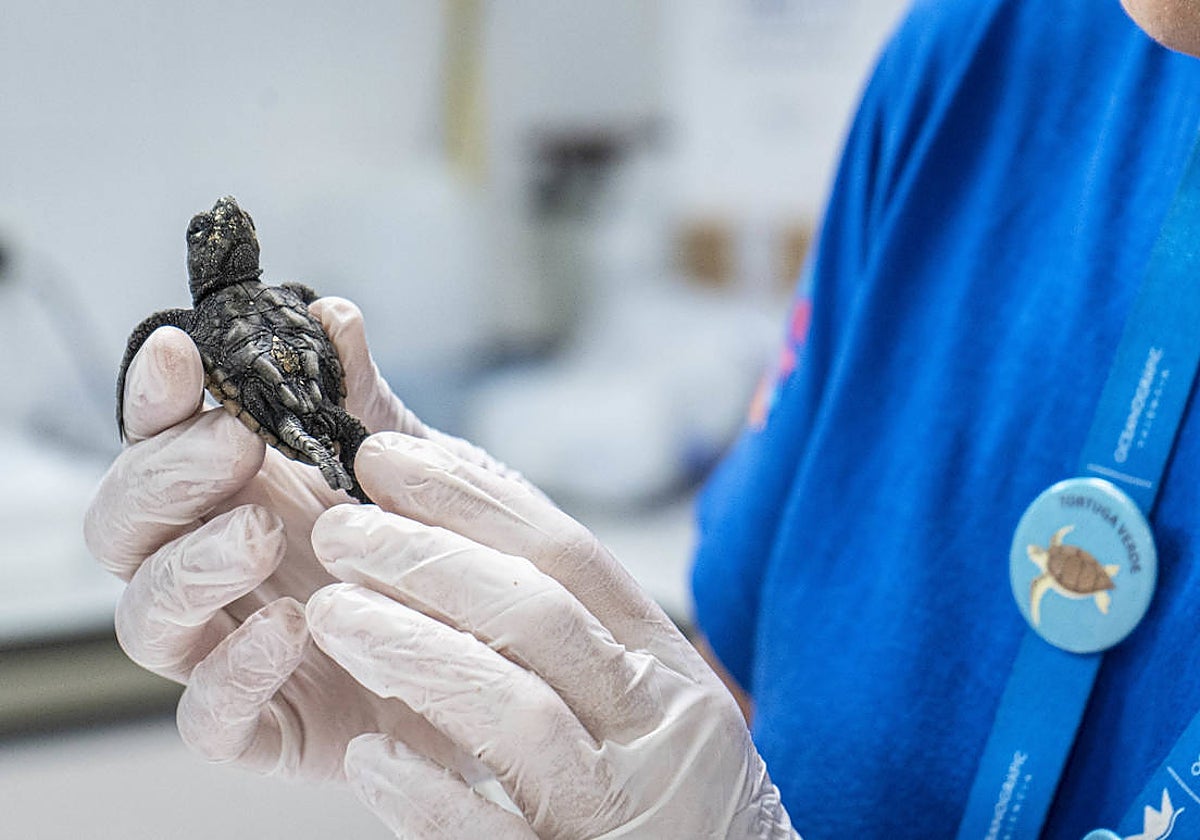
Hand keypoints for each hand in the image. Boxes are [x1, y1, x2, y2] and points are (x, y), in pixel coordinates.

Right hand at [83, 297, 509, 782]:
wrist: (496, 650)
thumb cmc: (432, 546)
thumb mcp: (410, 461)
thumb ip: (361, 398)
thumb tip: (332, 316)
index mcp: (230, 495)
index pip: (156, 444)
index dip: (153, 399)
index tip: (177, 353)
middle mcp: (209, 567)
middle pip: (122, 527)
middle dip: (165, 477)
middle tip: (234, 443)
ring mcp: (225, 648)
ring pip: (144, 618)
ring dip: (189, 566)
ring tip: (260, 531)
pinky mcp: (259, 727)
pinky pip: (207, 716)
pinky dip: (235, 672)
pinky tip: (287, 627)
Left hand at [304, 432, 799, 838]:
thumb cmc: (679, 803)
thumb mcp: (656, 702)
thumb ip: (584, 635)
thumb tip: (464, 537)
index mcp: (670, 669)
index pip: (570, 557)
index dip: (473, 500)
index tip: (390, 461)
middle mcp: (661, 728)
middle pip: (538, 617)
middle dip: (427, 559)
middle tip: (338, 527)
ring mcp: (624, 808)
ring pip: (516, 711)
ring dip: (413, 651)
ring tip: (331, 613)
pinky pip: (496, 838)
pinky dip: (429, 795)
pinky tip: (368, 758)